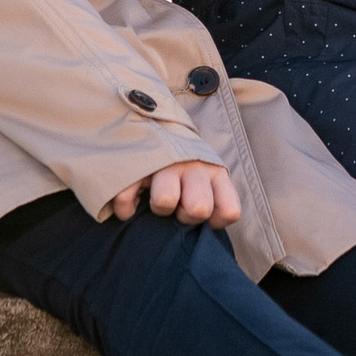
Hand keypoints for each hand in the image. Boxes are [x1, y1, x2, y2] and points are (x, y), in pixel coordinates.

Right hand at [109, 161, 241, 227]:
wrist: (150, 120)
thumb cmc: (183, 165)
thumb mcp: (206, 178)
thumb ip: (212, 201)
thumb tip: (202, 235)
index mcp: (215, 173)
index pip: (229, 210)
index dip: (215, 221)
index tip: (204, 216)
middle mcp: (193, 166)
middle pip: (198, 208)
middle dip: (185, 216)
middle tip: (177, 206)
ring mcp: (164, 163)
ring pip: (164, 201)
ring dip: (157, 208)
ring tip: (155, 198)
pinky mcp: (135, 162)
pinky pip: (127, 199)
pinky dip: (126, 208)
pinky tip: (131, 202)